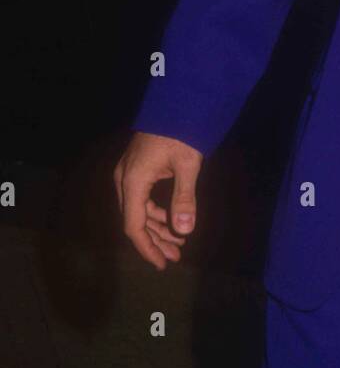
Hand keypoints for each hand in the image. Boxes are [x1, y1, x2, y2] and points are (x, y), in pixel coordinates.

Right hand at [113, 132, 202, 270]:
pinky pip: (142, 199)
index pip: (134, 226)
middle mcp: (124, 180)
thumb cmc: (182, 131)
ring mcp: (128, 174)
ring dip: (157, 228)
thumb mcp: (187, 165)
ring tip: (178, 243)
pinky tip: (173, 221)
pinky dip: (157, 213)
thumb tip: (184, 231)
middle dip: (155, 241)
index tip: (162, 264)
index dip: (147, 248)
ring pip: (138, 211)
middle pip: (135, 221)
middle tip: (176, 256)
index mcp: (133, 181)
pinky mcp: (136, 169)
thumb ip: (184, 198)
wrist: (175, 103)